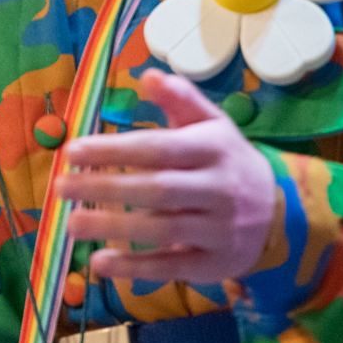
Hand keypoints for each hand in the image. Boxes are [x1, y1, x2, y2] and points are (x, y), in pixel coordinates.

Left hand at [56, 71, 277, 284]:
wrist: (283, 212)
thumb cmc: (228, 161)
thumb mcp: (212, 124)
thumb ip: (180, 98)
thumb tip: (147, 75)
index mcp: (212, 148)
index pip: (157, 148)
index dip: (114, 149)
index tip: (71, 151)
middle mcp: (218, 188)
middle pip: (157, 189)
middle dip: (106, 187)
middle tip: (60, 187)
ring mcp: (218, 229)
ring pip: (163, 229)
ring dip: (114, 227)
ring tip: (70, 224)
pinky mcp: (214, 263)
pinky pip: (172, 266)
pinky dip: (136, 267)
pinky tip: (101, 262)